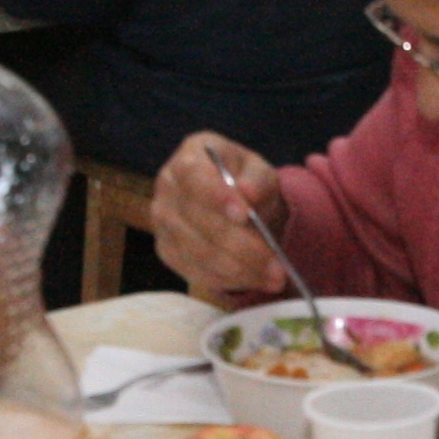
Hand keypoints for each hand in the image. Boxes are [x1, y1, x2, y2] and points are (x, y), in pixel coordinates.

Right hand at [152, 131, 288, 300]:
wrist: (236, 204)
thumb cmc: (246, 181)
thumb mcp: (260, 172)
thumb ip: (257, 179)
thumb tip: (248, 193)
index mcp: (189, 157)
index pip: (193, 174)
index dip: (215, 195)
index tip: (243, 214)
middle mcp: (167, 188)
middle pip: (197, 221)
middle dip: (240, 245)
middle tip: (275, 261)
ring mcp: (163, 222)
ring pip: (199, 252)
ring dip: (240, 269)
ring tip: (274, 276)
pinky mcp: (168, 251)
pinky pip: (197, 272)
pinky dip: (229, 280)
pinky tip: (255, 279)